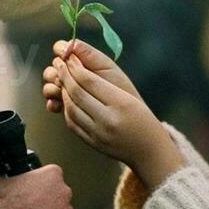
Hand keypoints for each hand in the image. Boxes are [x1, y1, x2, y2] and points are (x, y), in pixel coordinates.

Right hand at [0, 164, 73, 208]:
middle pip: (59, 194)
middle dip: (48, 200)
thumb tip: (5, 180)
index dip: (40, 184)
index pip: (51, 176)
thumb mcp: (1, 182)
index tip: (33, 191)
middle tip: (32, 208)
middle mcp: (63, 191)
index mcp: (51, 175)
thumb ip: (11, 179)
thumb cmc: (5, 206)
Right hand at [42, 39, 139, 114]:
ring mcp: (67, 90)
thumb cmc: (119, 87)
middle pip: (52, 67)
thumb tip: (69, 44)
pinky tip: (57, 105)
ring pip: (49, 84)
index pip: (61, 49)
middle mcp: (71, 73)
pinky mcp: (66, 106)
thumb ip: (88, 54)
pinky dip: (52, 103)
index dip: (60, 51)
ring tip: (61, 92)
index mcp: (80, 60)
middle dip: (56, 71)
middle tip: (63, 78)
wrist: (126, 113)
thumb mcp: (107, 67)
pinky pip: (51, 103)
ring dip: (52, 87)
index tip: (65, 57)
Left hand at [51, 41, 185, 188]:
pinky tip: (67, 99)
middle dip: (65, 75)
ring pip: (71, 108)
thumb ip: (105, 83)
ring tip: (62, 80)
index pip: (89, 81)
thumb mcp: (130, 97)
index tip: (68, 57)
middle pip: (77, 93)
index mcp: (121, 103)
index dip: (75, 66)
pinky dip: (66, 108)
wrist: (149, 151)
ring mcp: (98, 133)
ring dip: (63, 91)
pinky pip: (72, 123)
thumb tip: (79, 67)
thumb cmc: (143, 119)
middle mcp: (108, 119)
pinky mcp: (92, 143)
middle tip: (59, 64)